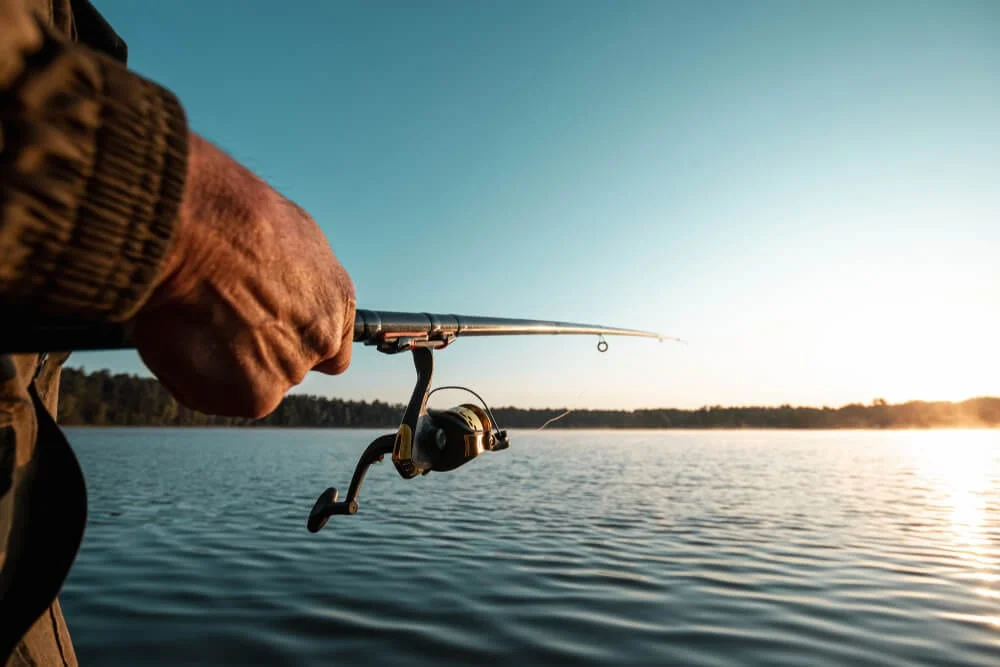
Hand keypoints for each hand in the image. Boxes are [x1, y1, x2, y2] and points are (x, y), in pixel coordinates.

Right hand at [131, 134, 354, 417]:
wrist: (199, 230)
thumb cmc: (231, 218)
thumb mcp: (283, 235)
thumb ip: (289, 275)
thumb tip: (272, 282)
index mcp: (335, 299)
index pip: (330, 344)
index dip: (295, 340)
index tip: (268, 332)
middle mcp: (322, 339)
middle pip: (287, 364)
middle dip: (254, 350)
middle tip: (214, 318)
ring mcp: (291, 370)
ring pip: (249, 380)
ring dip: (221, 361)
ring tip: (194, 316)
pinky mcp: (254, 396)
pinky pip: (215, 395)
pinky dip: (192, 376)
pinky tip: (182, 336)